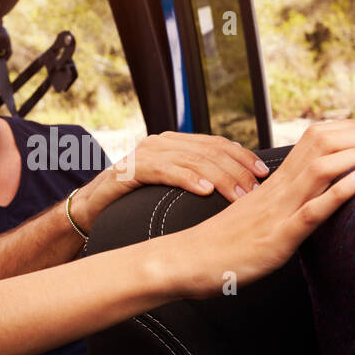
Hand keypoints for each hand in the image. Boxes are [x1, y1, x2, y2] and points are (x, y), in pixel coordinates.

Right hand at [70, 131, 271, 232]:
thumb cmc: (134, 204)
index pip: (217, 144)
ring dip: (219, 177)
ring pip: (192, 159)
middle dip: (236, 169)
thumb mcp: (171, 190)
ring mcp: (145, 154)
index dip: (243, 156)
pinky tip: (204, 191)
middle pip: (209, 150)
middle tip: (255, 190)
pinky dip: (187, 179)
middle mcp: (162, 144)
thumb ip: (196, 182)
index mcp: (175, 145)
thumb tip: (237, 191)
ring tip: (238, 195)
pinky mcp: (130, 169)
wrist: (91, 211)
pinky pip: (164, 170)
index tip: (264, 174)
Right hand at [158, 120, 354, 298]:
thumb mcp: (259, 214)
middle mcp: (280, 188)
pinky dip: (341, 193)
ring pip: (322, 169)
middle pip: (324, 143)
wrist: (188, 260)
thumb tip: (309, 196)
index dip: (351, 130)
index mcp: (277, 182)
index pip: (316, 139)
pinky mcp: (279, 237)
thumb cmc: (223, 243)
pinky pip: (312, 211)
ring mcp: (280, 211)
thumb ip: (283, 201)